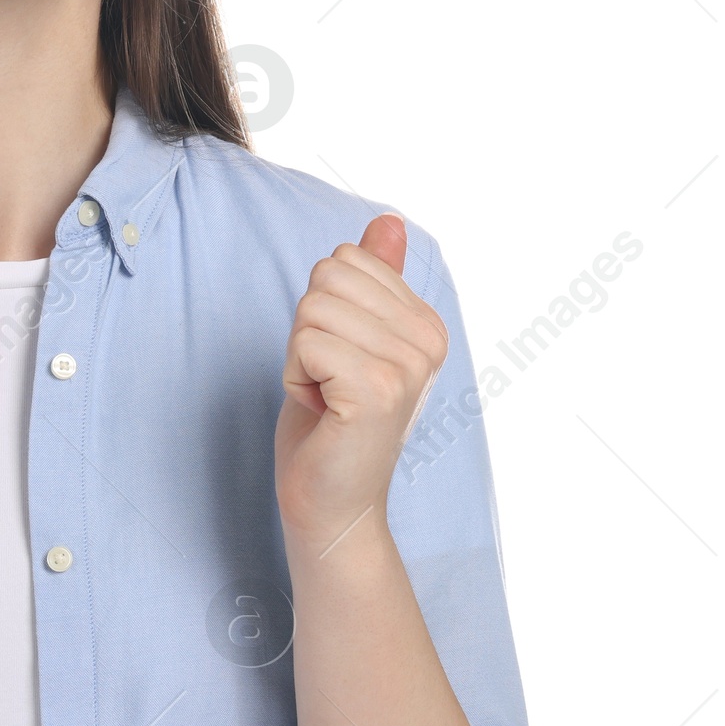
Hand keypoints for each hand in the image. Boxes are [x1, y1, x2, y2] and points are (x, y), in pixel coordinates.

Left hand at [273, 215, 447, 550]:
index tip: (338, 363)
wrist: (331, 504)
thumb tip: (388, 220)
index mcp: (426, 323)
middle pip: (327, 278)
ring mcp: (408, 365)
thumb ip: (373, 281)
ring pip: (312, 309)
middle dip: (306, 330)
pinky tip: (323, 412)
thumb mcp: (349, 340)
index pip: (346, 259)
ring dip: (299, 357)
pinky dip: (296, 378)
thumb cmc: (332, 426)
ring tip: (326, 399)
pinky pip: (307, 343)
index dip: (321, 312)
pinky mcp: (379, 389)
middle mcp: (428, 340)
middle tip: (328, 383)